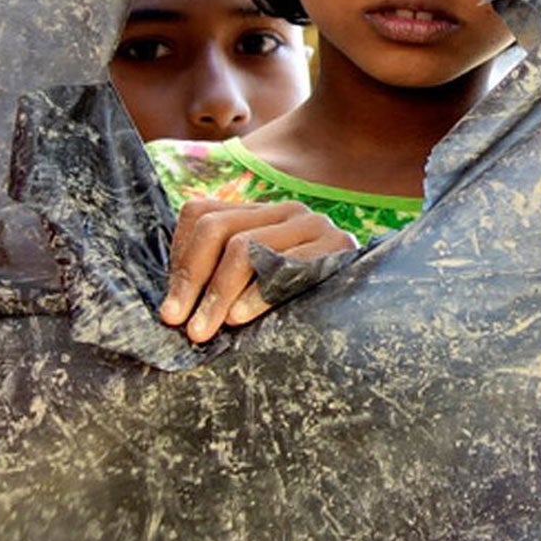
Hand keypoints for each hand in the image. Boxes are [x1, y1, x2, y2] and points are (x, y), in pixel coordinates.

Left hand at [158, 197, 355, 342]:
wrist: (370, 308)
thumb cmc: (299, 304)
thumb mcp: (252, 285)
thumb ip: (216, 280)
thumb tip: (169, 308)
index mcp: (258, 211)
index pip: (201, 215)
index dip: (181, 262)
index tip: (170, 312)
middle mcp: (284, 209)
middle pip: (217, 229)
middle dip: (193, 281)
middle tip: (180, 325)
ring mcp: (312, 224)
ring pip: (244, 247)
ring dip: (218, 294)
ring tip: (204, 330)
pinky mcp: (337, 246)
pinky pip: (285, 266)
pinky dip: (257, 294)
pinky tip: (241, 318)